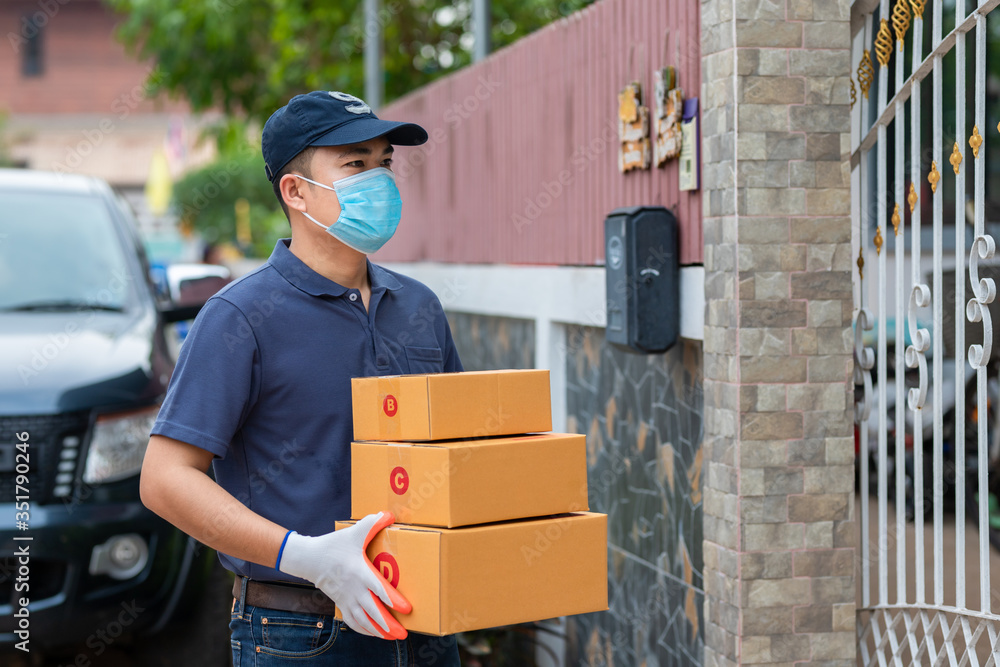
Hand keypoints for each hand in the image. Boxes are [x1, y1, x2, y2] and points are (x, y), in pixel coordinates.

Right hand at [276, 511, 410, 638]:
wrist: (309, 558)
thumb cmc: (333, 545)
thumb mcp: (354, 532)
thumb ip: (372, 524)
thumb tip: (389, 514)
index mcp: (359, 572)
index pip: (378, 589)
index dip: (393, 600)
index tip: (406, 608)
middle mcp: (353, 589)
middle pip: (372, 611)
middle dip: (389, 624)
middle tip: (404, 632)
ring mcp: (346, 598)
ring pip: (363, 620)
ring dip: (378, 631)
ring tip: (393, 637)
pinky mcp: (341, 603)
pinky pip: (352, 622)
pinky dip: (364, 630)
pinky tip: (374, 634)